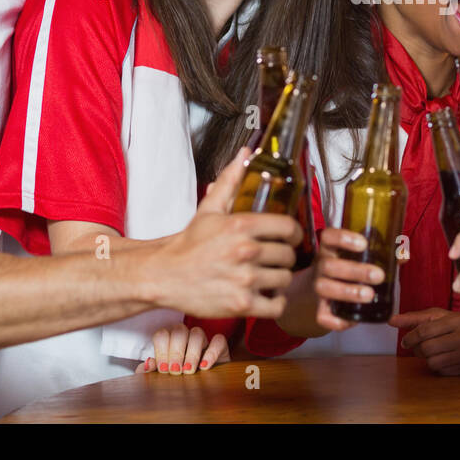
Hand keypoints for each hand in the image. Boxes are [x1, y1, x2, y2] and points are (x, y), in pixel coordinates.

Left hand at [136, 324, 229, 374]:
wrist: (202, 388)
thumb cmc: (178, 378)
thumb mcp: (163, 376)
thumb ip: (152, 371)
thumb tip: (147, 365)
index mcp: (169, 340)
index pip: (162, 335)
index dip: (161, 350)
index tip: (163, 369)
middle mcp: (185, 336)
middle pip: (179, 331)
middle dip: (176, 352)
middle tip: (175, 371)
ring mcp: (203, 339)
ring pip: (197, 333)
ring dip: (191, 353)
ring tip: (188, 371)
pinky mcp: (220, 345)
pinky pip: (218, 340)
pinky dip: (211, 352)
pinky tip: (205, 366)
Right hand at [152, 147, 301, 319]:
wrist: (166, 275)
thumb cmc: (190, 243)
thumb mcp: (210, 209)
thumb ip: (231, 180)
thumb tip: (246, 154)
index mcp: (241, 226)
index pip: (289, 227)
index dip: (294, 233)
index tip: (289, 237)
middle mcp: (245, 252)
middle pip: (289, 255)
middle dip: (285, 256)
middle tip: (275, 257)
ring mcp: (244, 280)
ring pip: (285, 279)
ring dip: (280, 278)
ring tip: (269, 275)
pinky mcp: (242, 305)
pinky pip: (277, 305)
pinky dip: (275, 301)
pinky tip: (266, 294)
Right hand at [312, 227, 386, 331]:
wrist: (318, 291)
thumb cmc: (344, 268)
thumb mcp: (356, 257)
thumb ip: (380, 254)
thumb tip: (403, 256)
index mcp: (330, 248)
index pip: (328, 236)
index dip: (342, 238)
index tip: (363, 244)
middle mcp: (320, 266)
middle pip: (328, 265)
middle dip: (354, 270)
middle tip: (378, 276)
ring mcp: (317, 287)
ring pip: (323, 288)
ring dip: (347, 292)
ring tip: (369, 295)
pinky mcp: (318, 309)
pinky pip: (322, 316)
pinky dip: (338, 320)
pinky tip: (354, 320)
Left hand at [390, 308, 459, 375]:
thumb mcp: (442, 316)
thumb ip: (416, 318)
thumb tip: (391, 321)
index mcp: (457, 321)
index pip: (425, 331)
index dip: (410, 337)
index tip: (405, 341)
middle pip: (428, 348)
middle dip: (418, 349)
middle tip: (418, 346)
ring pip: (433, 362)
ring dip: (427, 358)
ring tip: (431, 351)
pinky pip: (442, 372)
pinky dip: (437, 366)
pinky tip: (442, 357)